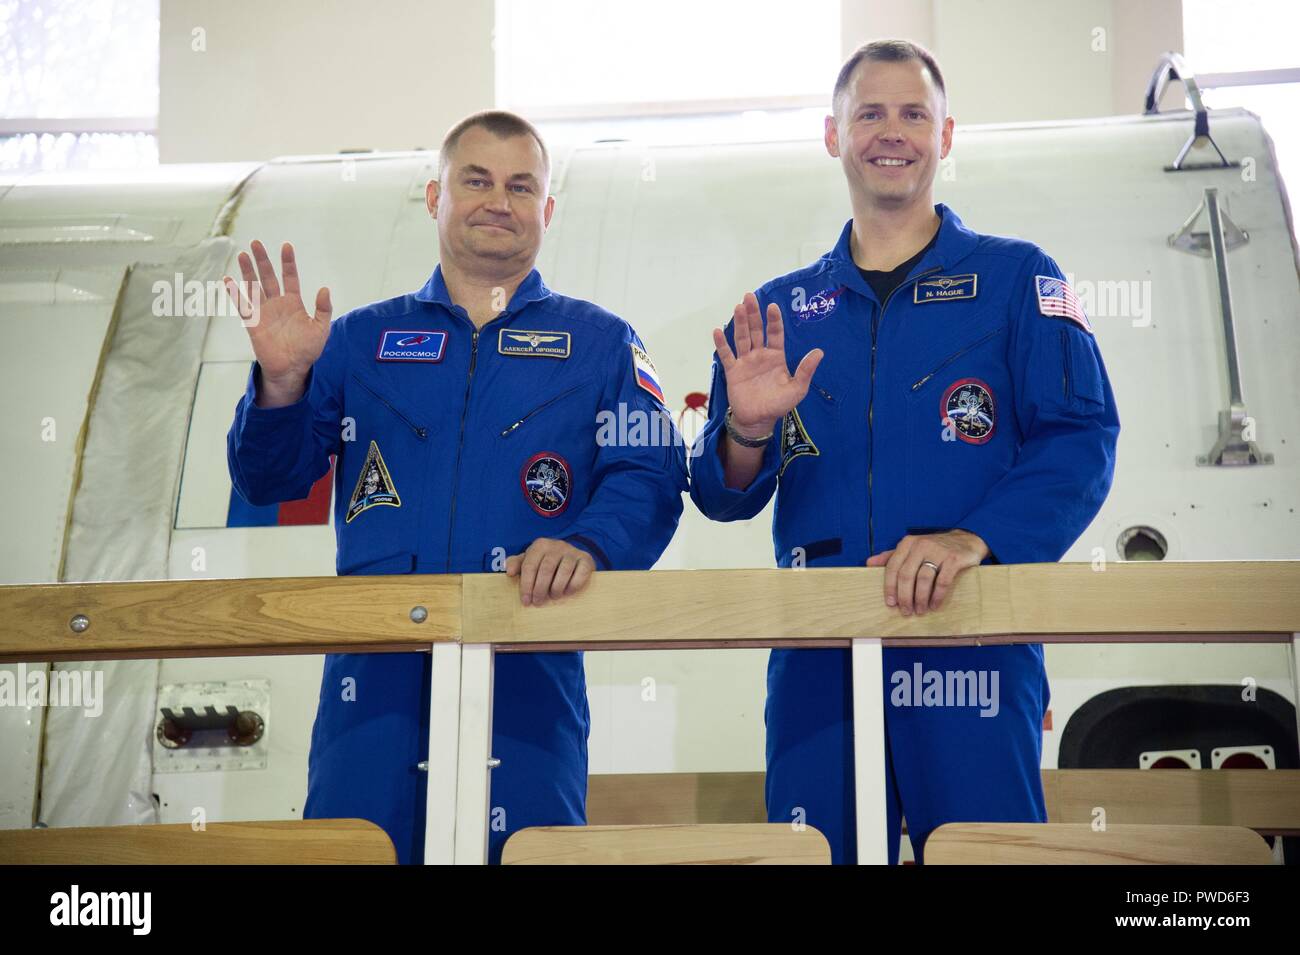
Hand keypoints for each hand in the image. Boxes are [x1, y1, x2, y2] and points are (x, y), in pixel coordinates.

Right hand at [223, 240, 332, 389]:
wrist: (292, 368)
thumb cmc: (308, 350)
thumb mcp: (321, 328)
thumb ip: (323, 309)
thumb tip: (324, 288)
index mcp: (293, 303)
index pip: (290, 277)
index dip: (288, 263)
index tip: (286, 246)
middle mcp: (277, 304)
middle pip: (268, 277)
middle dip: (263, 260)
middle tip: (256, 243)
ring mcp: (264, 312)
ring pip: (254, 287)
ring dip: (248, 271)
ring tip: (243, 254)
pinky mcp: (253, 323)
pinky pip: (242, 305)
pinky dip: (234, 293)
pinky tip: (227, 280)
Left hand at [505, 538, 595, 606]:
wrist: (572, 556)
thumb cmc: (546, 562)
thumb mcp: (530, 560)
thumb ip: (517, 564)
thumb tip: (508, 570)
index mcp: (540, 545)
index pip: (530, 565)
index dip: (526, 585)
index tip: (526, 601)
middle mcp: (557, 545)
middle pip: (546, 569)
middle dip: (540, 589)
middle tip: (538, 602)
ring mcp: (572, 552)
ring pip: (563, 572)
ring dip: (557, 589)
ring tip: (553, 597)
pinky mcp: (586, 559)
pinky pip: (580, 574)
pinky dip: (573, 586)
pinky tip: (567, 592)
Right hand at [712, 292, 822, 435]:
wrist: (758, 420)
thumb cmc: (779, 404)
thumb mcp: (797, 389)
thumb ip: (806, 370)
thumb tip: (820, 352)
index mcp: (776, 356)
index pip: (775, 333)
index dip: (774, 320)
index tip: (772, 306)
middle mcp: (760, 355)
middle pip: (755, 330)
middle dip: (753, 314)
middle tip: (749, 296)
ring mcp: (745, 362)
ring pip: (741, 338)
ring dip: (739, 323)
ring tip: (738, 307)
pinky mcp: (733, 371)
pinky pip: (726, 355)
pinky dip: (722, 344)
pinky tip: (717, 331)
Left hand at [866, 529, 989, 615]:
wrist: (966, 540)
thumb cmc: (934, 548)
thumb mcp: (912, 548)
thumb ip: (891, 556)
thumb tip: (869, 563)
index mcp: (908, 543)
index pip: (893, 567)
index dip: (890, 587)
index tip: (891, 604)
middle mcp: (921, 545)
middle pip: (907, 575)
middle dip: (905, 597)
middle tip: (906, 611)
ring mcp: (938, 551)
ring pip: (924, 579)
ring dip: (920, 599)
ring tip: (920, 610)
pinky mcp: (954, 559)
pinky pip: (942, 581)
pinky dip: (937, 596)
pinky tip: (934, 605)